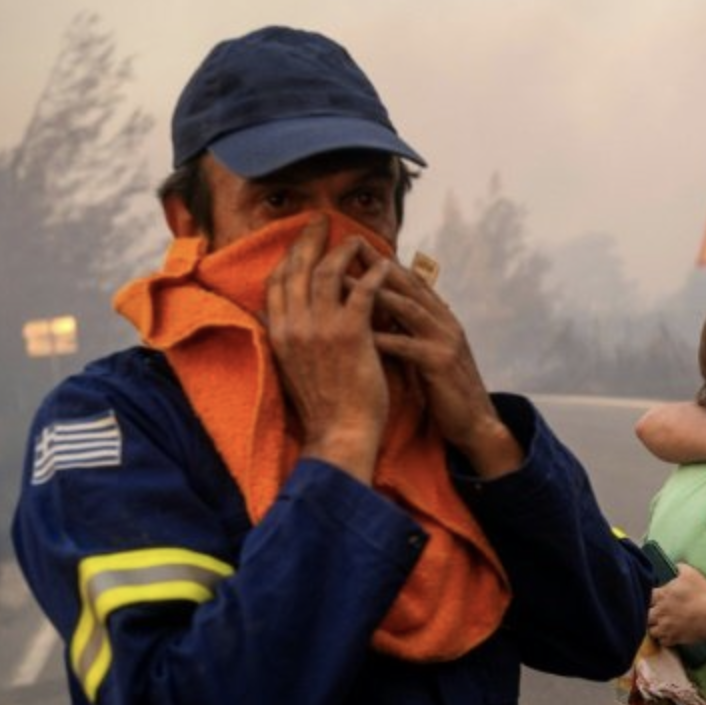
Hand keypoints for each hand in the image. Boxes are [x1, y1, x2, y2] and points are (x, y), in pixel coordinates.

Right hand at [266, 215, 389, 481]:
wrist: (340, 432)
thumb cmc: (322, 405)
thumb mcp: (290, 367)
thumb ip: (283, 338)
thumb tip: (271, 317)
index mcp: (278, 333)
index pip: (278, 282)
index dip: (290, 255)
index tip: (302, 240)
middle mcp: (293, 326)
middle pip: (297, 268)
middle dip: (310, 239)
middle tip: (323, 219)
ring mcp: (320, 329)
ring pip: (327, 273)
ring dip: (343, 251)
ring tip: (358, 238)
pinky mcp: (349, 335)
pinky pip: (361, 292)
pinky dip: (372, 274)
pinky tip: (384, 265)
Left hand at [365, 244, 522, 478]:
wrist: (475, 421)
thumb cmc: (445, 389)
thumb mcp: (428, 351)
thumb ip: (411, 330)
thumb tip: (380, 313)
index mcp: (442, 317)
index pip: (411, 281)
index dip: (384, 261)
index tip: (355, 245)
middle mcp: (446, 322)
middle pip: (409, 285)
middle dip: (377, 265)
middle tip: (347, 247)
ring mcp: (445, 341)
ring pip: (408, 308)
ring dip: (375, 293)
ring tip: (343, 282)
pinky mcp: (440, 364)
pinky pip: (407, 345)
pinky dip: (383, 337)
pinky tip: (359, 332)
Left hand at [647, 562, 705, 646]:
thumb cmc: (702, 593)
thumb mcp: (691, 574)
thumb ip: (680, 568)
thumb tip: (675, 565)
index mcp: (662, 596)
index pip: (646, 596)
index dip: (650, 598)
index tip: (654, 598)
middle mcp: (660, 612)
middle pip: (645, 615)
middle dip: (649, 614)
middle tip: (656, 613)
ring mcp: (665, 627)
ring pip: (651, 630)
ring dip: (654, 627)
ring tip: (660, 625)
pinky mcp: (673, 638)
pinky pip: (662, 642)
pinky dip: (664, 639)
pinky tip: (669, 635)